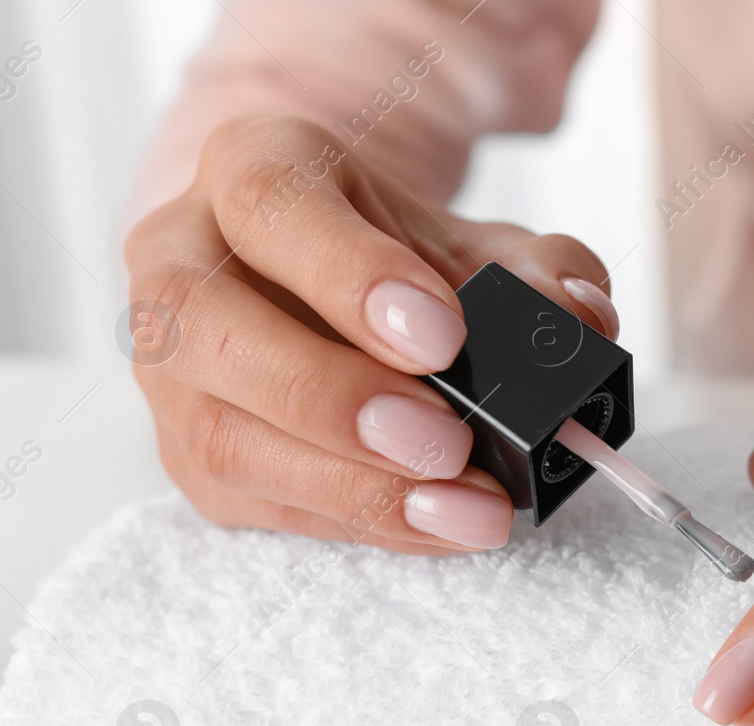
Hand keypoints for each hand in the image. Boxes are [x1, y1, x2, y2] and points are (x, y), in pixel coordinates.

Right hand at [125, 115, 619, 552]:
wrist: (337, 294)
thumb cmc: (400, 263)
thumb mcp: (476, 243)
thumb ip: (537, 269)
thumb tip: (582, 317)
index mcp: (251, 169)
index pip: (272, 204)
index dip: (353, 275)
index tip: (444, 337)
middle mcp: (180, 260)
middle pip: (209, 324)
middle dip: (334, 396)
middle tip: (447, 441)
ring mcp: (171, 368)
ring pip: (219, 434)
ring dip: (351, 486)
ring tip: (464, 509)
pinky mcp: (188, 455)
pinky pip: (259, 503)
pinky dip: (360, 524)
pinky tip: (439, 528)